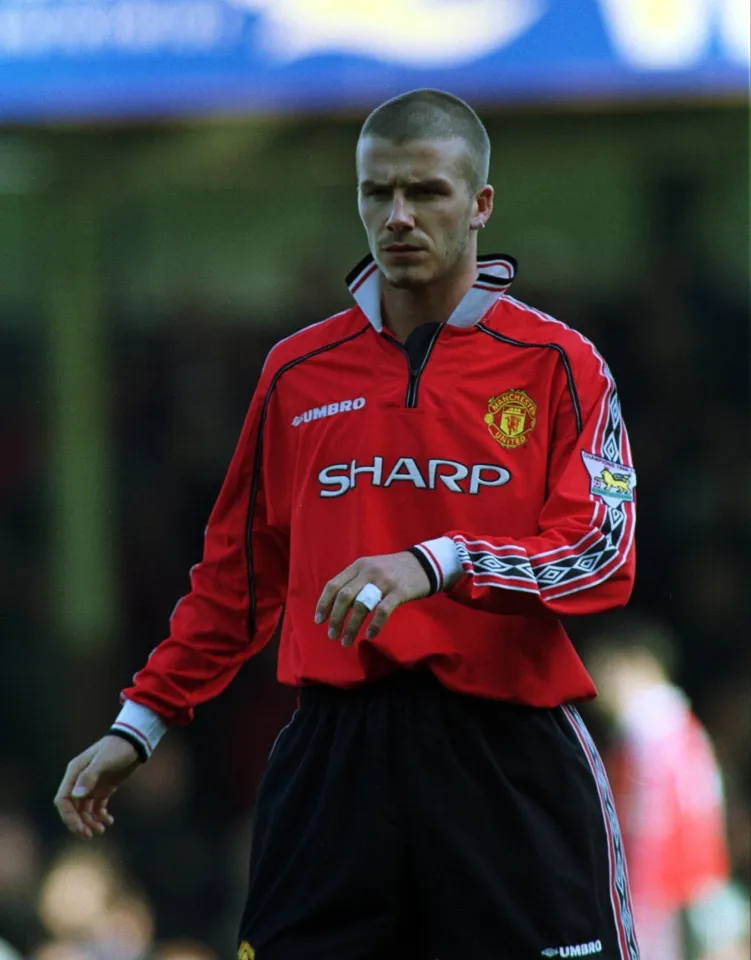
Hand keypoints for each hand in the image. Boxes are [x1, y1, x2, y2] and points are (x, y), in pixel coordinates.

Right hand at [54, 735, 140, 838]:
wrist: (136, 741)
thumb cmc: (118, 748)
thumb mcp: (104, 760)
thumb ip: (89, 776)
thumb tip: (76, 795)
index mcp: (74, 773)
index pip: (62, 800)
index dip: (68, 816)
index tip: (80, 828)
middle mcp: (79, 780)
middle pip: (72, 808)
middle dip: (79, 823)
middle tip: (90, 835)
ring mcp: (91, 785)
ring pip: (84, 810)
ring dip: (90, 822)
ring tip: (102, 829)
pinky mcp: (103, 788)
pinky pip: (96, 807)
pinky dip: (100, 816)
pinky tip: (109, 821)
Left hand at [315, 551, 430, 646]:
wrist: (425, 563)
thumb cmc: (393, 570)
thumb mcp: (371, 568)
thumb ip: (355, 581)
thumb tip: (335, 606)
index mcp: (358, 566)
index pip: (333, 584)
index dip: (323, 603)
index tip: (319, 620)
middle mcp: (368, 572)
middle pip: (344, 597)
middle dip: (335, 618)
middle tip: (332, 635)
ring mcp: (384, 581)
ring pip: (361, 606)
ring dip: (351, 627)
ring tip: (346, 641)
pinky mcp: (400, 592)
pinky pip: (382, 611)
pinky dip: (374, 625)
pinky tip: (369, 635)